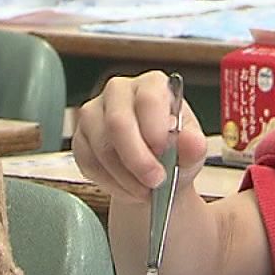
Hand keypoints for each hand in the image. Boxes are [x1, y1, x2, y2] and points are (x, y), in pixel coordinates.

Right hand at [71, 72, 206, 204]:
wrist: (156, 173)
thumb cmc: (175, 154)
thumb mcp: (192, 152)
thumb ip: (194, 146)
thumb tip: (192, 142)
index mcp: (152, 84)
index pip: (148, 98)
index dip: (154, 129)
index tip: (164, 154)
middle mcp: (119, 91)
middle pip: (117, 121)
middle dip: (136, 159)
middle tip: (154, 182)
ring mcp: (94, 112)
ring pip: (100, 145)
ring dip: (124, 176)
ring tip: (145, 190)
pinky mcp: (80, 137)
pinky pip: (88, 161)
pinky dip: (110, 182)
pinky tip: (128, 187)